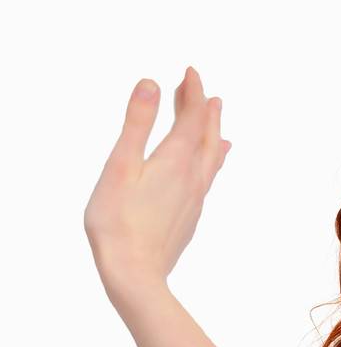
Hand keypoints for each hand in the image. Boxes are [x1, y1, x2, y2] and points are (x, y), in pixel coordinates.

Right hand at [83, 65, 230, 292]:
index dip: (192, 91)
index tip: (190, 72)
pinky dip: (210, 160)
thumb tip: (151, 83)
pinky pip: (207, 178)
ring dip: (211, 133)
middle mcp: (192, 178)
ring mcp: (195, 199)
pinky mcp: (190, 216)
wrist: (135, 274)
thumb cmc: (118, 222)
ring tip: (216, 118)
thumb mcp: (121, 165)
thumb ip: (137, 123)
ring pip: (210, 158)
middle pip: (205, 135)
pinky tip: (209, 166)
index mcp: (175, 160)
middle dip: (203, 109)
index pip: (192, 117)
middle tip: (202, 88)